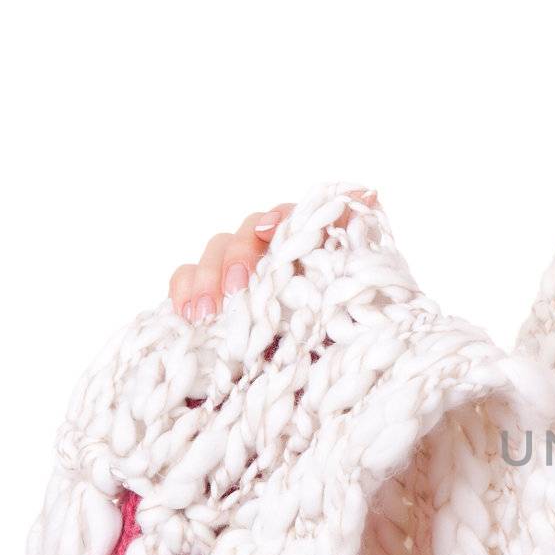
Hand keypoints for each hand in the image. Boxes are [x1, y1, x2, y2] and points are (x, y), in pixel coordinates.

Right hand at [168, 188, 372, 321]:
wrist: (313, 359)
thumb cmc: (333, 320)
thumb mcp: (346, 289)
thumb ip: (353, 247)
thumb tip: (371, 195)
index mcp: (299, 243)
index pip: (286, 218)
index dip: (278, 219)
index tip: (273, 229)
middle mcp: (265, 247)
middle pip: (244, 233)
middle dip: (238, 258)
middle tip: (239, 288)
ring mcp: (233, 266)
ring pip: (214, 252)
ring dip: (207, 279)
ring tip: (207, 313)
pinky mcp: (207, 289)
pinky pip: (185, 277)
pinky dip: (183, 291)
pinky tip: (187, 315)